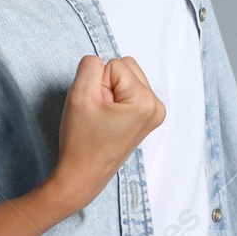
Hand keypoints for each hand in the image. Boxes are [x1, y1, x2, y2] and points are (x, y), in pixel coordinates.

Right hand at [52, 54, 165, 210]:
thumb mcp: (79, 96)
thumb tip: (99, 60)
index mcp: (146, 102)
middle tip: (99, 113)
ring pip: (126, 76)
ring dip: (109, 92)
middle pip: (125, 66)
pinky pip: (128, 89)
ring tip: (104, 117)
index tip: (96, 110)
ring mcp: (155, 113)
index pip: (114, 64)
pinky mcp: (148, 117)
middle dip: (106, 85)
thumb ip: (89, 66)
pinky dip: (115, 99)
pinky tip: (109, 120)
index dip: (97, 84)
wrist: (82, 176)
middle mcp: (157, 106)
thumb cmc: (81, 142)